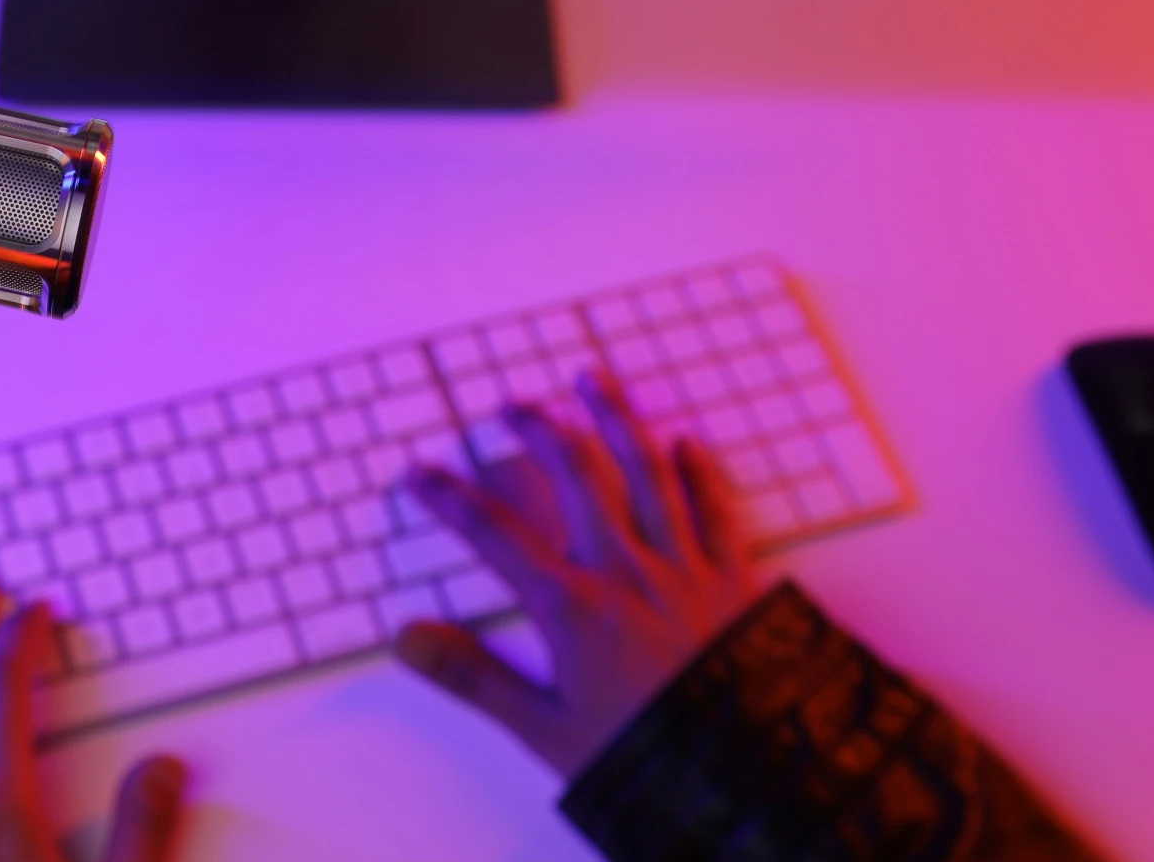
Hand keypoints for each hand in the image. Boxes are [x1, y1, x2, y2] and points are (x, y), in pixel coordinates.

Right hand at [393, 373, 761, 778]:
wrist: (747, 773)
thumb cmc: (644, 752)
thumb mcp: (545, 728)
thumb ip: (473, 677)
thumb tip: (406, 639)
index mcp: (574, 606)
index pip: (495, 535)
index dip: (450, 499)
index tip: (419, 472)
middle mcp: (626, 570)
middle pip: (575, 476)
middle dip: (539, 430)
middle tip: (512, 405)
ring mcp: (684, 568)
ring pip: (645, 472)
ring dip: (616, 420)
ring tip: (593, 380)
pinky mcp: (733, 579)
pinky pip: (715, 509)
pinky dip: (701, 471)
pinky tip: (686, 441)